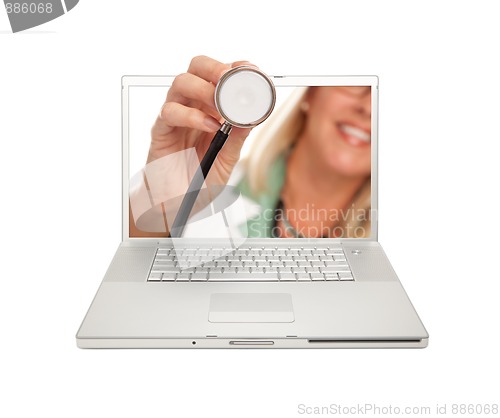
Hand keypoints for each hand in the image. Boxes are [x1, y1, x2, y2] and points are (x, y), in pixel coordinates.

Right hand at [148, 55, 255, 185]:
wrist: (178, 203)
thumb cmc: (201, 178)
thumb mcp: (228, 158)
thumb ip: (237, 137)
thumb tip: (253, 114)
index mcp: (210, 108)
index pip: (219, 76)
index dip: (234, 68)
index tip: (250, 69)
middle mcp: (192, 106)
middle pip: (197, 68)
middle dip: (215, 67)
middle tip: (229, 78)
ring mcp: (175, 117)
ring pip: (180, 83)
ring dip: (203, 88)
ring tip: (220, 106)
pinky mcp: (162, 131)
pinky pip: (170, 112)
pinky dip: (192, 116)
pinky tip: (209, 126)